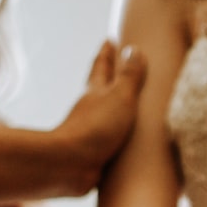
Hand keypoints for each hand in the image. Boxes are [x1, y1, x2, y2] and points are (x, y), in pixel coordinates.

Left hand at [52, 40, 146, 195]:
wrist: (72, 165)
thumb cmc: (96, 127)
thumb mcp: (120, 97)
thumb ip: (130, 76)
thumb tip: (134, 50)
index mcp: (96, 92)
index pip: (101, 67)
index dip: (106, 54)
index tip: (109, 41)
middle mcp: (91, 109)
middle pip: (100, 88)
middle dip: (108, 77)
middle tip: (117, 66)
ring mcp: (92, 131)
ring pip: (104, 114)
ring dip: (113, 107)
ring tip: (126, 105)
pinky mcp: (96, 152)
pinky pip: (110, 139)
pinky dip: (118, 135)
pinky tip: (125, 140)